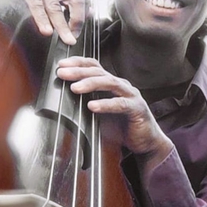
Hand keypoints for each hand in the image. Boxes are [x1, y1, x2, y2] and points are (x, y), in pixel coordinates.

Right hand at [0, 0, 83, 42]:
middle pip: (73, 1)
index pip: (80, 1)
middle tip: (72, 41)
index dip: (81, 19)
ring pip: (54, 4)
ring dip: (61, 23)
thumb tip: (89, 12)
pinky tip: (45, 29)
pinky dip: (41, 17)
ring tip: (64, 38)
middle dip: (76, 23)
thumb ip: (68, 1)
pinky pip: (35, 2)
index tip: (76, 35)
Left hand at [56, 57, 173, 162]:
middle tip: (61, 73)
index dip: (78, 63)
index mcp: (112, 84)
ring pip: (109, 83)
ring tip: (74, 88)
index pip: (94, 66)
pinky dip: (105, 104)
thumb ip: (86, 104)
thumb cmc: (122, 128)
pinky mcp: (137, 108)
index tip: (60, 65)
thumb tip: (63, 102)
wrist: (146, 143)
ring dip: (90, 83)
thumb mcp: (100, 114)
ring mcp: (131, 95)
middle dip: (78, 71)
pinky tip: (92, 106)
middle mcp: (121, 85)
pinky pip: (120, 104)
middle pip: (99, 71)